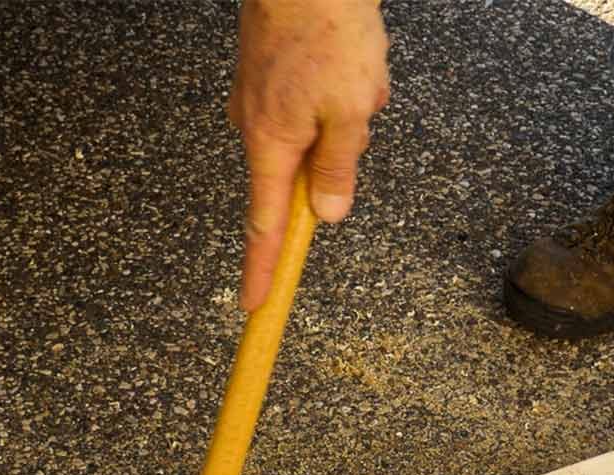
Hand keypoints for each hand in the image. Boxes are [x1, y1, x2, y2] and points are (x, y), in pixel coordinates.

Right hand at [229, 0, 388, 310]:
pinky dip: (342, 90)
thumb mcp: (350, 112)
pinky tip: (353, 60)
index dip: (263, 269)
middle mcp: (256, 126)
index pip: (265, 227)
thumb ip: (338, 168)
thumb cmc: (327, 30)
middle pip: (305, 175)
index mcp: (271, 144)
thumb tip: (326, 214)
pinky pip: (318, 102)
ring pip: (319, 134)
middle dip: (342, 149)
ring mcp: (260, 99)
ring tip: (357, 74)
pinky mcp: (272, 75)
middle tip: (359, 105)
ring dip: (348, 113)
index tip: (254, 305)